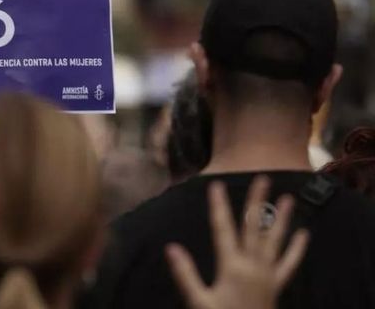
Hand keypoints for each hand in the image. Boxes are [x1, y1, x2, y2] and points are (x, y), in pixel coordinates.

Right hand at [166, 177, 308, 308]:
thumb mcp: (198, 301)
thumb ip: (185, 274)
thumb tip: (171, 247)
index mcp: (232, 267)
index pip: (222, 230)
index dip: (218, 206)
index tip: (216, 185)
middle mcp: (252, 265)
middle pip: (254, 228)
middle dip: (257, 202)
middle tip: (263, 178)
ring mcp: (268, 274)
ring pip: (275, 241)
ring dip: (282, 219)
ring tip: (288, 199)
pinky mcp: (277, 284)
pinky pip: (289, 264)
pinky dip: (297, 249)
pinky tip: (303, 235)